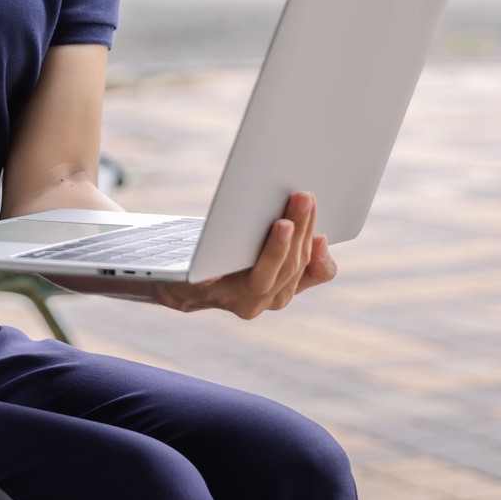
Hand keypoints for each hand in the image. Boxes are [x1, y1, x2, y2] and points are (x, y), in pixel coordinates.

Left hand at [153, 191, 337, 318]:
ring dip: (276, 249)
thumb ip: (297, 250)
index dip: (321, 255)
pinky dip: (228, 264)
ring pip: (264, 279)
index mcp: (283, 289)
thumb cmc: (226, 257)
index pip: (313, 272)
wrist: (176, 279)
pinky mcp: (203, 291)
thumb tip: (320, 238)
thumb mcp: (266, 252)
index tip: (324, 230)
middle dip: (300, 231)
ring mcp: (233, 300)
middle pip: (289, 269)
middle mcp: (262, 301)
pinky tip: (231, 244)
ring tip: (283, 223)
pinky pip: (217, 280)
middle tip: (302, 198)